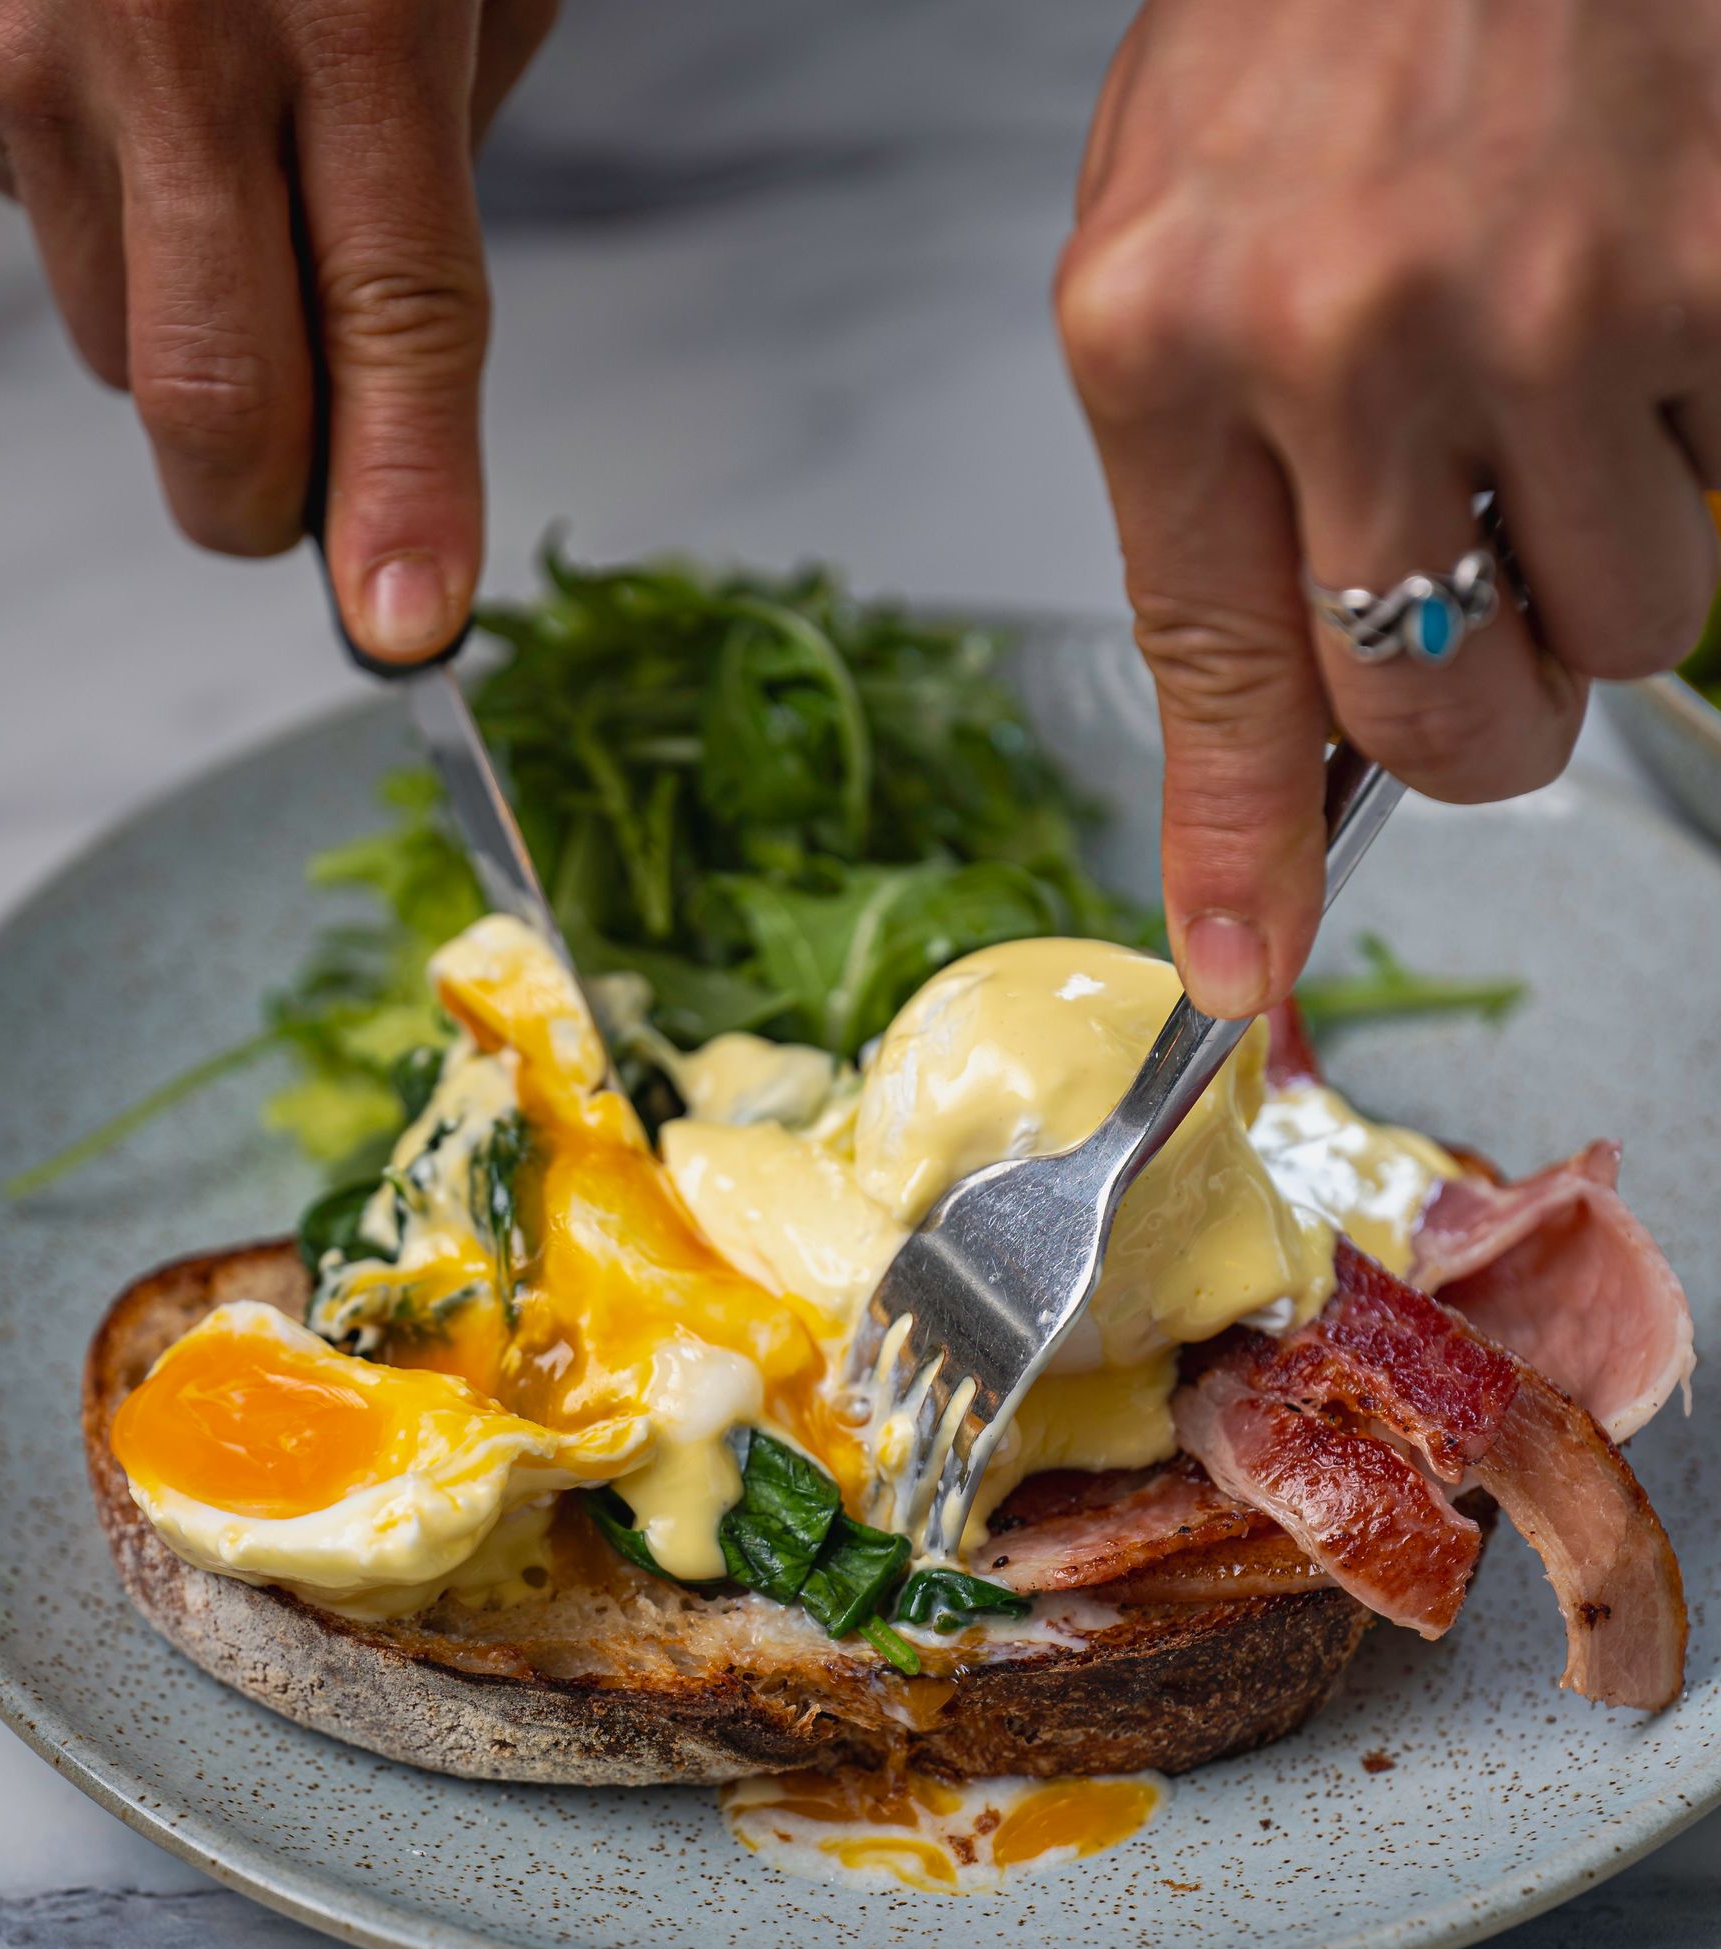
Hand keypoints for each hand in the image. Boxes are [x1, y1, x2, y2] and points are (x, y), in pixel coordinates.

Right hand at [0, 0, 558, 660]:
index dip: (404, 497)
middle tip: (312, 502)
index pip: (394, 319)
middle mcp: (170, 45)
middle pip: (208, 404)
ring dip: (193, 339)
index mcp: (352, 14)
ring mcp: (27, 60)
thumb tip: (389, 389)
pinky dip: (109, 220)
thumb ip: (440, 158)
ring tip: (229, 177)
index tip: (410, 628)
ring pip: (120, 351)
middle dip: (268, 503)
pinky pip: (44, 241)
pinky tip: (135, 92)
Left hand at [1056, 0, 1720, 1011]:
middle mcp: (1356, 334)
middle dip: (1483, 725)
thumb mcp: (1173, 251)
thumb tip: (1260, 777)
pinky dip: (1702, 434)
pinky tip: (1634, 305)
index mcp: (1169, 336)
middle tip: (1482, 631)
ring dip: (1609, 570)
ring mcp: (1559, 296)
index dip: (1252, 849)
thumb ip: (1205, 510)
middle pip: (1454, 713)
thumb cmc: (1312, 5)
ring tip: (1561, 407)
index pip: (1221, 683)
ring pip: (1635, 623)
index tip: (1252, 965)